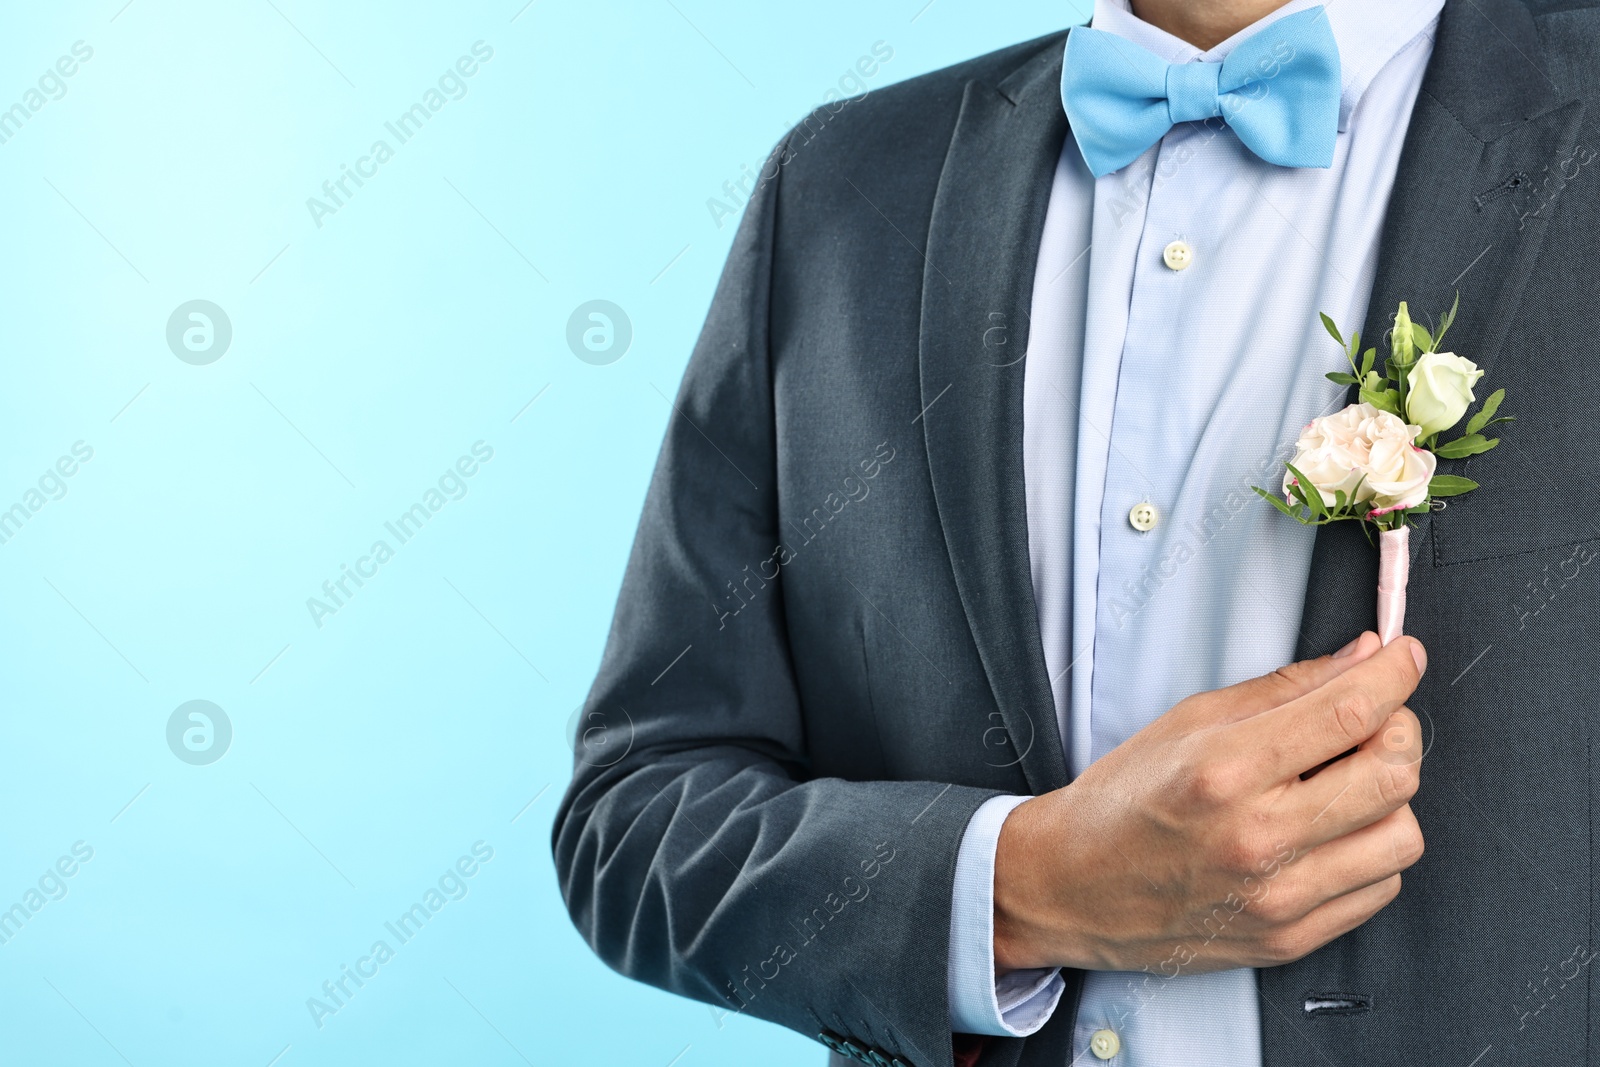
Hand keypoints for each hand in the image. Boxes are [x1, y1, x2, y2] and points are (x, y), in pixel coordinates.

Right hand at [992, 631, 1425, 974]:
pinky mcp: (1289, 938)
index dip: (1394, 673)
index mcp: (1226, 769)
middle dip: (1399, 731)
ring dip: (1389, 800)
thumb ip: (1283, 689)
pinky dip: (1371, 852)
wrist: (1071, 886)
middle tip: (1373, 721)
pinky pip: (1380, 889)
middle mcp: (1258, 836)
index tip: (1403, 657)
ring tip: (1346, 785)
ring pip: (1402, 837)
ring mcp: (1278, 895)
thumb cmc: (1123, 800)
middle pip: (1394, 773)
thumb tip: (1362, 658)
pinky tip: (1331, 832)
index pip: (1350, 710)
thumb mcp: (1188, 721)